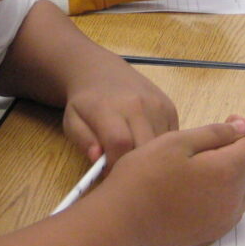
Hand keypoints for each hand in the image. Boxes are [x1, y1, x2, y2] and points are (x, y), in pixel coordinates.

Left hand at [61, 63, 177, 165]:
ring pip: (162, 145)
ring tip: (134, 157)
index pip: (120, 144)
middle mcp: (137, 104)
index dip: (115, 165)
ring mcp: (157, 105)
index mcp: (109, 108)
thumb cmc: (85, 103)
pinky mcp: (170, 107)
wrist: (102, 72)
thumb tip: (98, 158)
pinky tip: (146, 145)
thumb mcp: (72, 121)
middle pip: (145, 147)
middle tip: (124, 170)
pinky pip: (172, 137)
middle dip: (135, 166)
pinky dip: (161, 148)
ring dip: (150, 158)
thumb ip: (83, 140)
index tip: (109, 173)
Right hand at [99, 115, 244, 245]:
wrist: (121, 224)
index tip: (229, 121)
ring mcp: (224, 220)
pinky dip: (225, 193)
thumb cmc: (143, 177)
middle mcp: (233, 199)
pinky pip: (232, 208)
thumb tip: (244, 129)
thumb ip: (215, 133)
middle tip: (209, 141)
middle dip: (239, 149)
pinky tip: (198, 187)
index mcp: (227, 171)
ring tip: (206, 164)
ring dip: (236, 172)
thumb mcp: (175, 142)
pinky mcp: (212, 234)